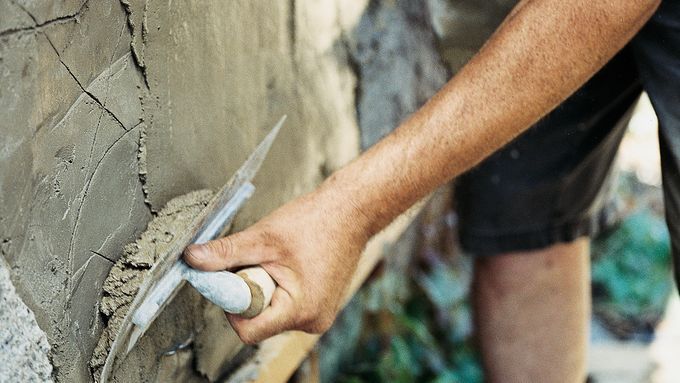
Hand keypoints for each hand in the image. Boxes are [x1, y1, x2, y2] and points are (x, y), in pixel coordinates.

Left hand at [183, 190, 368, 343]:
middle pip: (259, 321)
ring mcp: (318, 315)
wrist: (352, 211)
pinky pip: (285, 305)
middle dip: (249, 291)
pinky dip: (278, 286)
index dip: (231, 304)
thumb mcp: (263, 237)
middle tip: (259, 260)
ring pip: (271, 312)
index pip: (248, 329)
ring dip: (264, 287)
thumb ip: (225, 253)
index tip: (231, 276)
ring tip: (278, 258)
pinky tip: (289, 263)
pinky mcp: (318, 306)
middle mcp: (312, 321)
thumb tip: (192, 260)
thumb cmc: (316, 221)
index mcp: (300, 310)